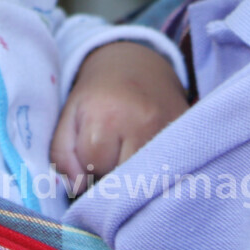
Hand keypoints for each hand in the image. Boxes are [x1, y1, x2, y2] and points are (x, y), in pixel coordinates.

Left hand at [50, 41, 189, 196]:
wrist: (135, 60)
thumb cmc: (97, 93)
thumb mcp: (69, 116)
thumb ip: (63, 157)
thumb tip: (79, 189)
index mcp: (107, 118)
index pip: (95, 169)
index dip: (88, 166)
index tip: (91, 151)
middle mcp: (142, 123)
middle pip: (124, 177)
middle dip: (113, 175)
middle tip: (110, 155)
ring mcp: (169, 127)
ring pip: (148, 176)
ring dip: (135, 173)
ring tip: (128, 153)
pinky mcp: (186, 128)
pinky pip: (172, 164)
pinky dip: (158, 165)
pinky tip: (150, 151)